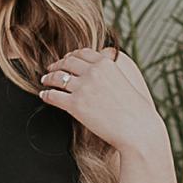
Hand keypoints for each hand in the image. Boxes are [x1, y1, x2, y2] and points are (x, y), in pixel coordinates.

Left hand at [35, 46, 165, 151]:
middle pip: (68, 62)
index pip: (83, 53)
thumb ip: (112, 73)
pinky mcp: (75, 105)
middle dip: (58, 64)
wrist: (138, 129)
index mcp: (106, 64)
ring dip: (48, 78)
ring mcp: (83, 88)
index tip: (67, 59)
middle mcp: (93, 72)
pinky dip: (46, 94)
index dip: (72, 55)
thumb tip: (104, 73)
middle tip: (52, 69)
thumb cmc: (136, 111)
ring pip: (58, 77)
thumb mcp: (126, 82)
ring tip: (45, 80)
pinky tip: (44, 95)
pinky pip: (54, 96)